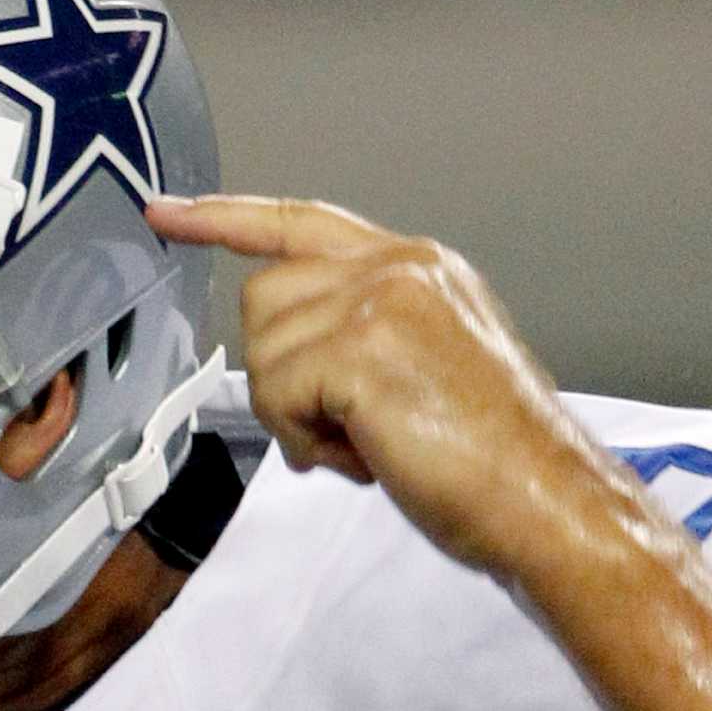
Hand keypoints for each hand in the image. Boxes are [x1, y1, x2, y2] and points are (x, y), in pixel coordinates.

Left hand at [147, 194, 610, 576]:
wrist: (545, 497)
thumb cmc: (493, 456)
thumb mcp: (423, 365)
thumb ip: (358, 335)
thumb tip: (289, 359)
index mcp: (416, 266)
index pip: (298, 222)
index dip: (224, 218)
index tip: (167, 214)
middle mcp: (398, 268)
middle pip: (262, 297)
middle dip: (282, 371)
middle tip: (347, 424)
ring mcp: (380, 301)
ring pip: (263, 351)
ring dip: (297, 416)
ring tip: (368, 441)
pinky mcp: (359, 348)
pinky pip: (276, 392)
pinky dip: (305, 439)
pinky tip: (363, 454)